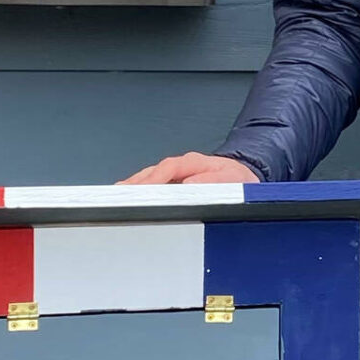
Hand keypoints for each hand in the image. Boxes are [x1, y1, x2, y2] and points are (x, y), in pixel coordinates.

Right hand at [118, 151, 260, 184]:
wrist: (241, 177)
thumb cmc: (236, 180)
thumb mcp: (232, 181)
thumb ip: (213, 182)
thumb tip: (189, 185)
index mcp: (194, 162)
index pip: (169, 167)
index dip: (155, 178)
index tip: (144, 189)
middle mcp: (181, 165)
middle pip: (153, 171)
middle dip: (136, 183)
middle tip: (121, 195)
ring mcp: (175, 172)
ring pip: (149, 176)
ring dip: (133, 186)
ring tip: (117, 197)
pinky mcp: (172, 180)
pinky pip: (151, 182)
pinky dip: (138, 189)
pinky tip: (126, 196)